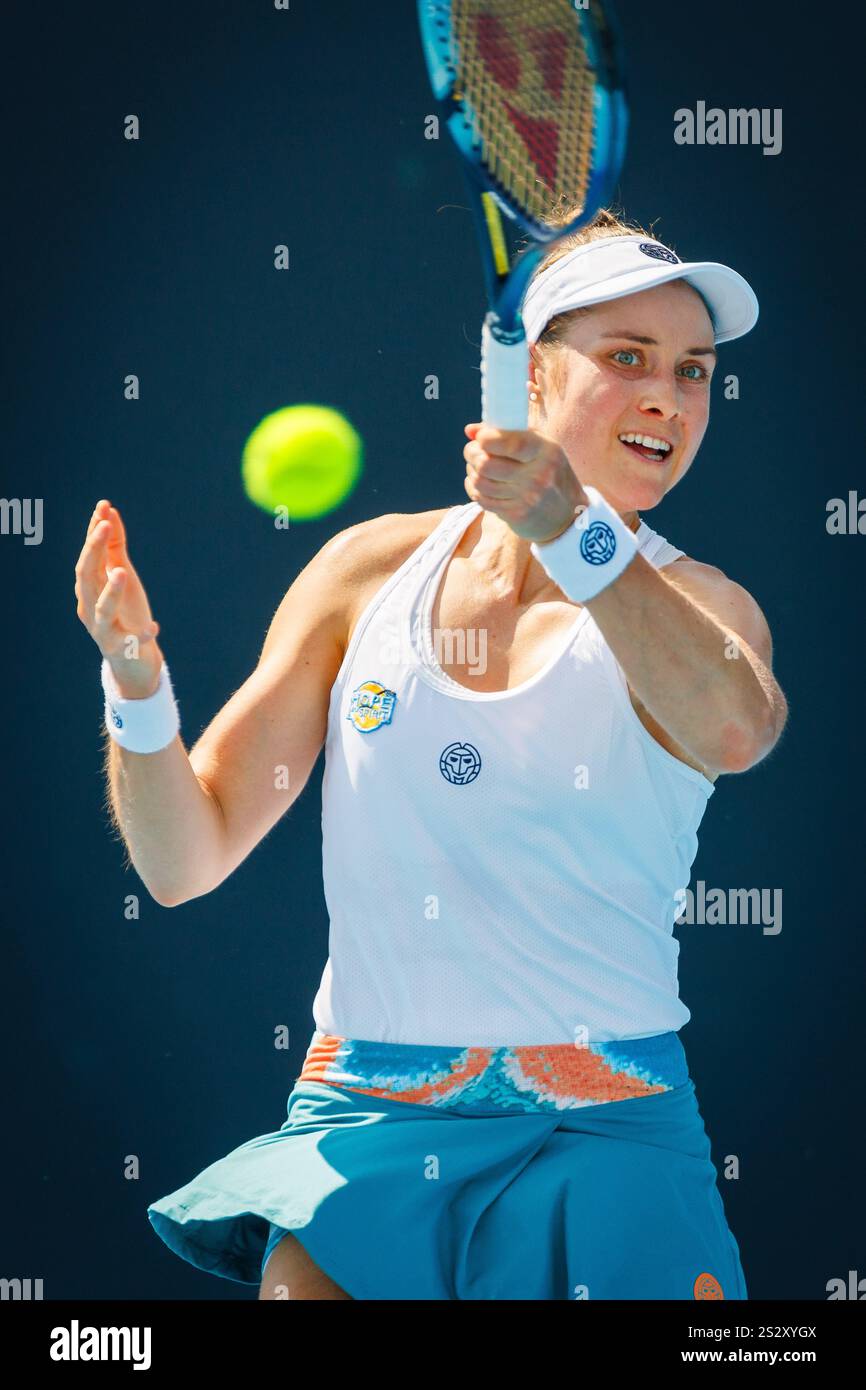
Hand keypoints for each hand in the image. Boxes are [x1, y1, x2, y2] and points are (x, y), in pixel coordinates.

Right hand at [74, 500, 163, 696]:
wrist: (132, 659)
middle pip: (86, 577)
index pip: (88, 557)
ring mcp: (103, 630)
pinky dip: (141, 634)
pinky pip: (129, 641)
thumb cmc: (124, 611)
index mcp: (89, 588)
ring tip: (123, 572)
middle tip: (105, 527)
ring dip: (111, 591)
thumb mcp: (121, 576)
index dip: (93, 534)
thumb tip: (108, 510)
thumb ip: (114, 547)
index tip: (102, 508)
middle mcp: (89, 607)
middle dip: (94, 551)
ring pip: (102, 610)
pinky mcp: (121, 649)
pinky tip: (154, 627)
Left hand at [463, 423, 588, 543]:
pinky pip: (482, 499)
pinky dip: (474, 489)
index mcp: (547, 452)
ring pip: (480, 482)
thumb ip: (509, 433)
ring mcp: (527, 498)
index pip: (512, 444)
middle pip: (487, 464)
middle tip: (472, 451)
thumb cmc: (550, 473)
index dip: (487, 439)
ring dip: (472, 472)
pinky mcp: (516, 515)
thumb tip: (470, 430)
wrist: (568, 515)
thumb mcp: (541, 447)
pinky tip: (480, 484)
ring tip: (476, 467)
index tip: (481, 437)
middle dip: (472, 454)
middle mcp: (539, 476)